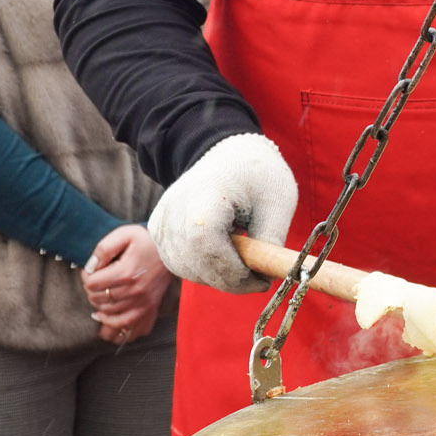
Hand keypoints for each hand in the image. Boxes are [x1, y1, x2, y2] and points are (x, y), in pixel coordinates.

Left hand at [83, 224, 173, 343]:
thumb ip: (104, 248)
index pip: (91, 283)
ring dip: (99, 305)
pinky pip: (127, 327)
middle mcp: (134, 291)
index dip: (86, 275)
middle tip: (96, 280)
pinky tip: (105, 316)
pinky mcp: (149, 309)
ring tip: (100, 294)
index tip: (91, 269)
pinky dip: (113, 325)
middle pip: (97, 299)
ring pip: (108, 314)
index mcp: (126, 272)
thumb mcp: (125, 234)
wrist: (172, 250)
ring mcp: (142, 303)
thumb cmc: (147, 240)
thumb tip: (90, 267)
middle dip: (91, 290)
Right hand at [145, 133, 297, 291]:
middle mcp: (175, 208)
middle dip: (231, 280)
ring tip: (244, 261)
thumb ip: (271, 240)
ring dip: (218, 277)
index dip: (233, 270)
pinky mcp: (158, 230)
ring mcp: (161, 220)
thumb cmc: (256, 176)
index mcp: (206, 194)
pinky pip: (179, 264)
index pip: (206, 243)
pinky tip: (223, 255)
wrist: (227, 155)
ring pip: (187, 269)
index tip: (262, 279)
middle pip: (195, 262)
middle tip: (259, 278)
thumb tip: (268, 276)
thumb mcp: (278, 202)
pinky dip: (203, 270)